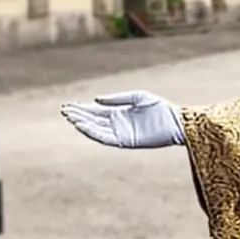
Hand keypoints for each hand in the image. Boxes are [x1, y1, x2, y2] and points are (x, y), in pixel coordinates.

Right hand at [60, 91, 185, 148]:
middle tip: (64, 111)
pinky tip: (83, 126)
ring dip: (83, 124)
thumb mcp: (137, 97)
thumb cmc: (160, 108)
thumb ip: (117, 99)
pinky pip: (105, 138)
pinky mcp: (125, 141)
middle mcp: (117, 124)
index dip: (82, 109)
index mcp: (119, 113)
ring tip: (70, 118)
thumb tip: (95, 100)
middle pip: (93, 120)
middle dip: (78, 116)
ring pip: (97, 130)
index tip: (68, 106)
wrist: (175, 122)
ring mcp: (121, 133)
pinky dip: (93, 133)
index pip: (96, 112)